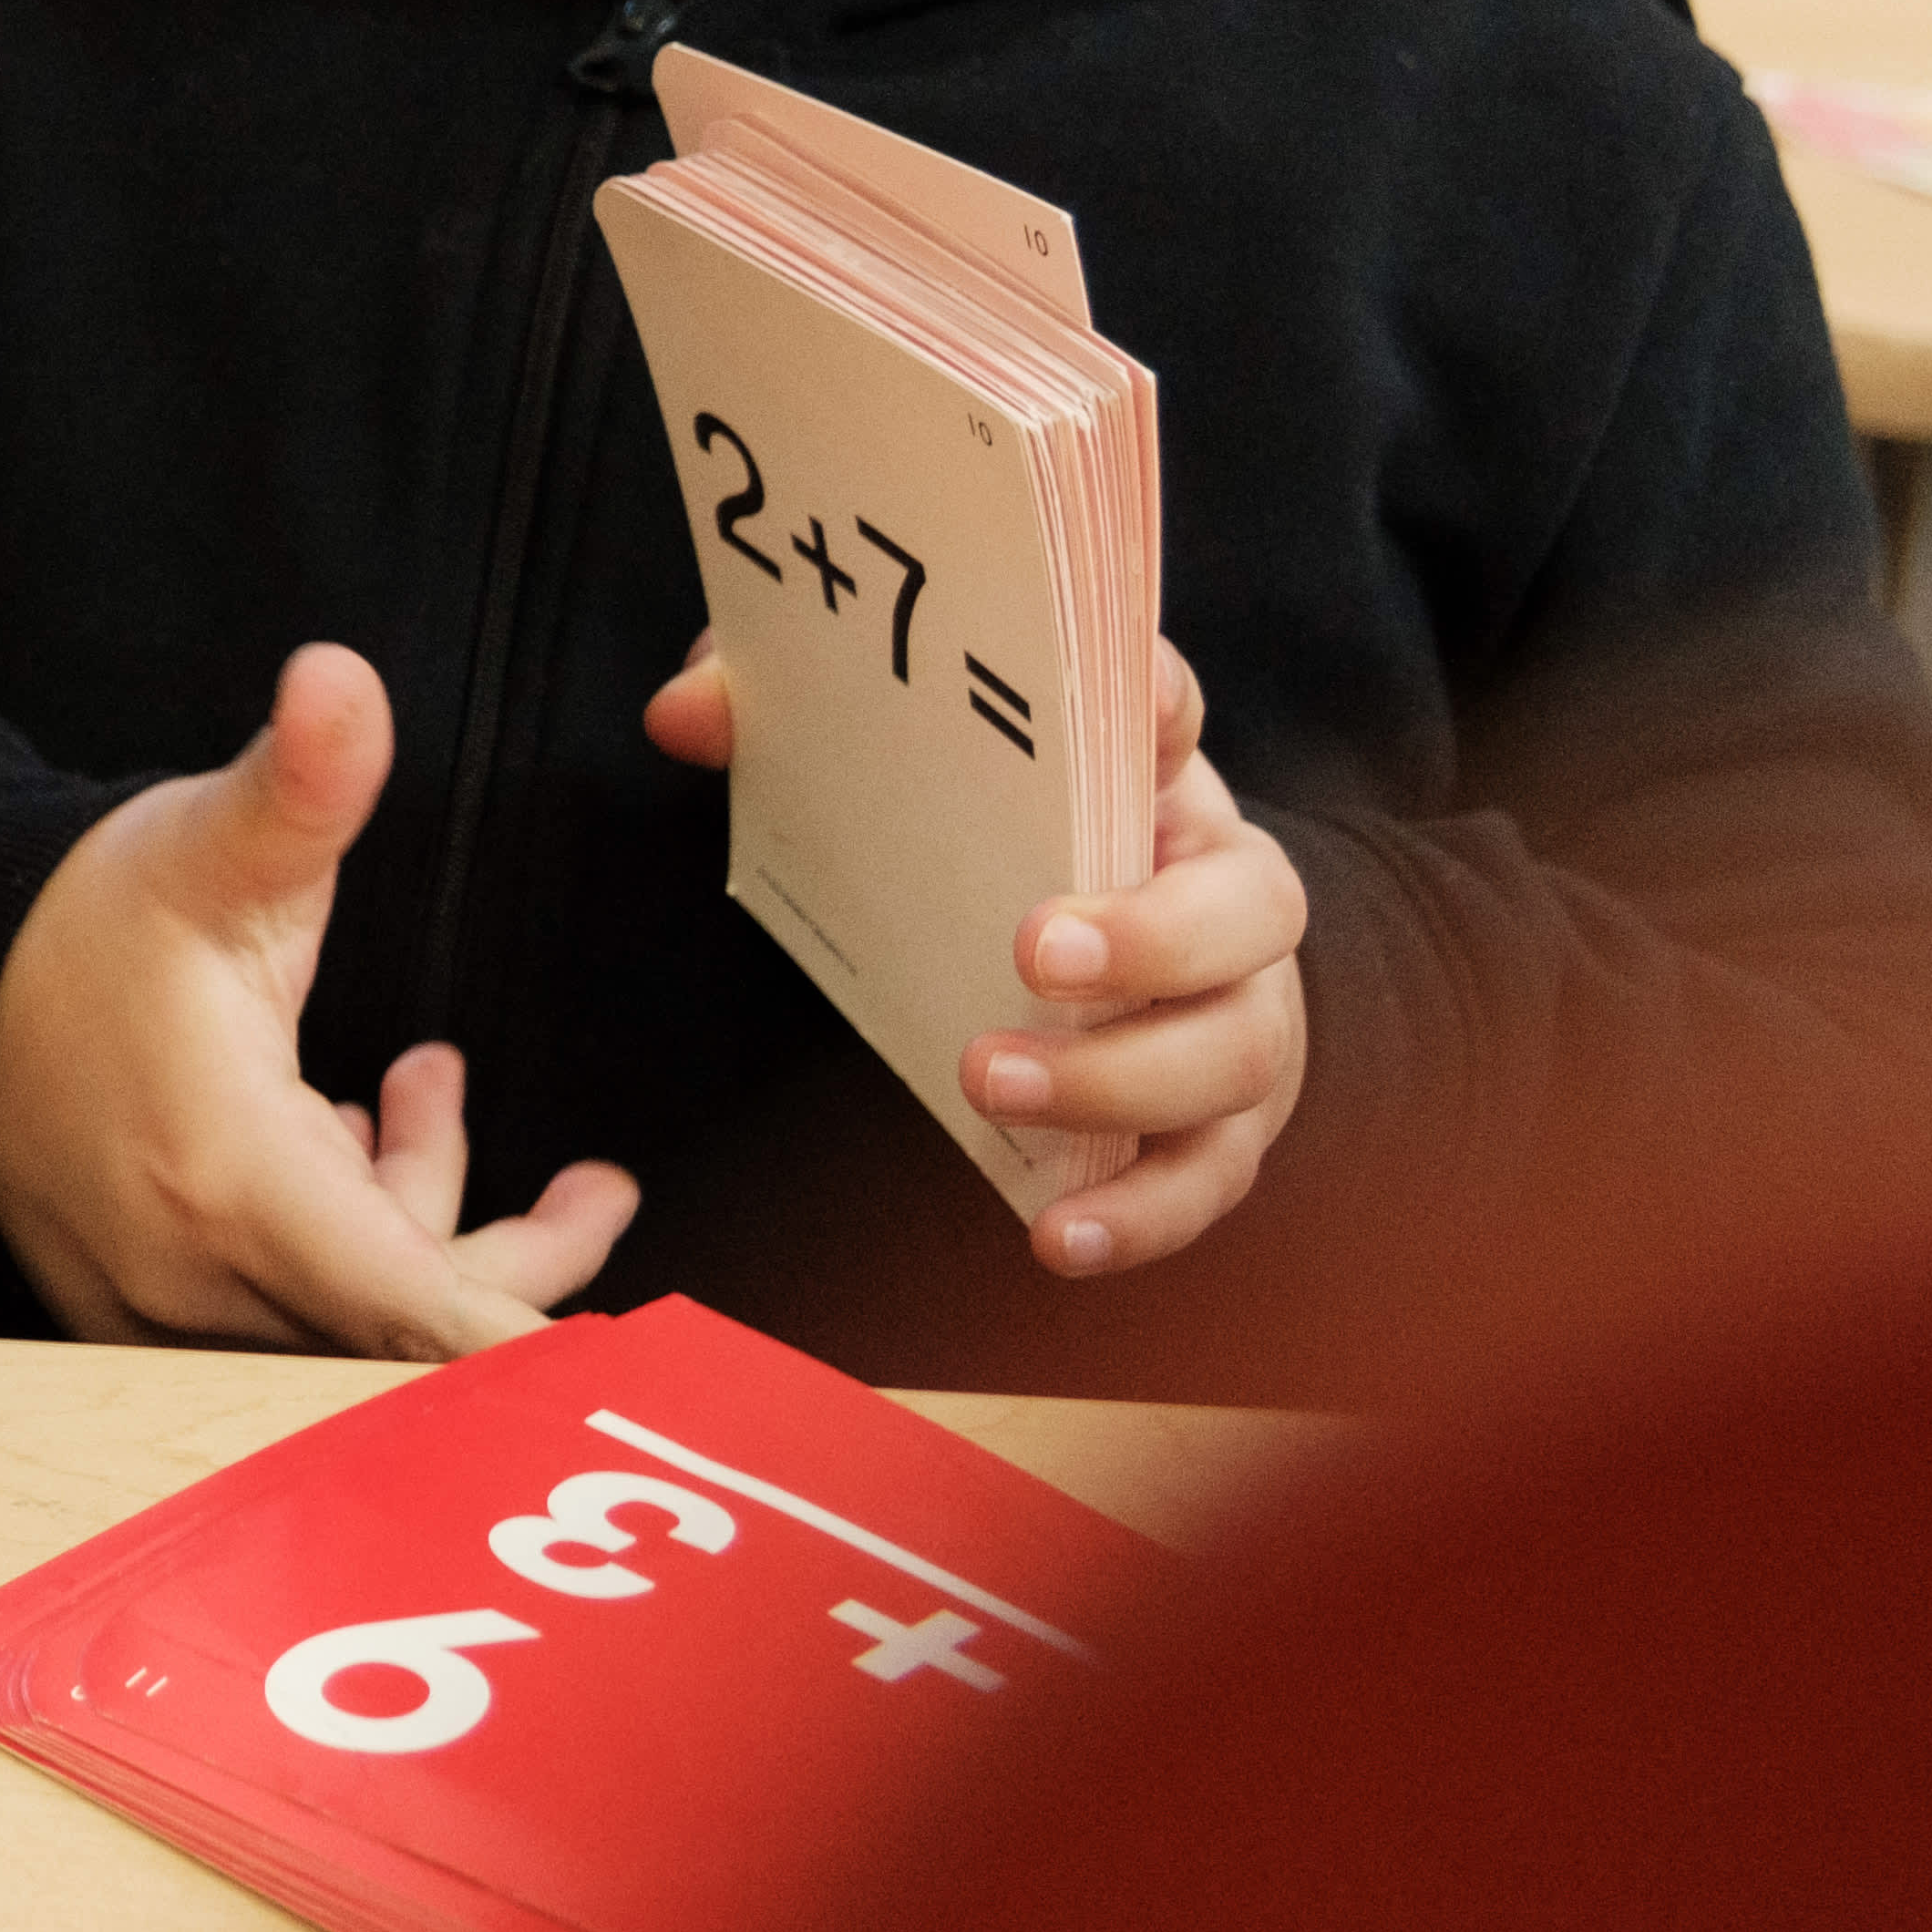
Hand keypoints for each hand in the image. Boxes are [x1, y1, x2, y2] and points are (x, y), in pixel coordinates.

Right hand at [0, 644, 634, 1356]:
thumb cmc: (84, 919)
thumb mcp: (207, 842)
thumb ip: (300, 781)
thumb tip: (341, 677)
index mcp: (231, 1181)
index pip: (412, 1317)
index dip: (521, 1351)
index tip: (620, 1374)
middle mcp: (197, 1274)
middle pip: (404, 1340)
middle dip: (517, 1261)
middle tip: (602, 1189)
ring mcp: (163, 1308)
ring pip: (346, 1329)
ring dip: (425, 1226)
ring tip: (441, 1091)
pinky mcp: (146, 1310)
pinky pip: (283, 1321)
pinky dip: (345, 1248)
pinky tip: (352, 1142)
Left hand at [647, 637, 1309, 1277]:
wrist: (1121, 964)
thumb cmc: (1005, 845)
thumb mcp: (914, 770)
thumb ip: (795, 720)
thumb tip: (682, 716)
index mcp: (1154, 778)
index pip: (1170, 707)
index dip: (1158, 698)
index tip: (1129, 704)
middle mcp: (1227, 893)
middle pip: (1248, 907)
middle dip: (1152, 936)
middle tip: (1034, 950)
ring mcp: (1245, 1015)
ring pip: (1238, 1053)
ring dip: (1120, 1082)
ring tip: (989, 1085)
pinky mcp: (1227, 1126)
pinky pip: (1210, 1178)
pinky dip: (1139, 1214)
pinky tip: (1054, 1233)